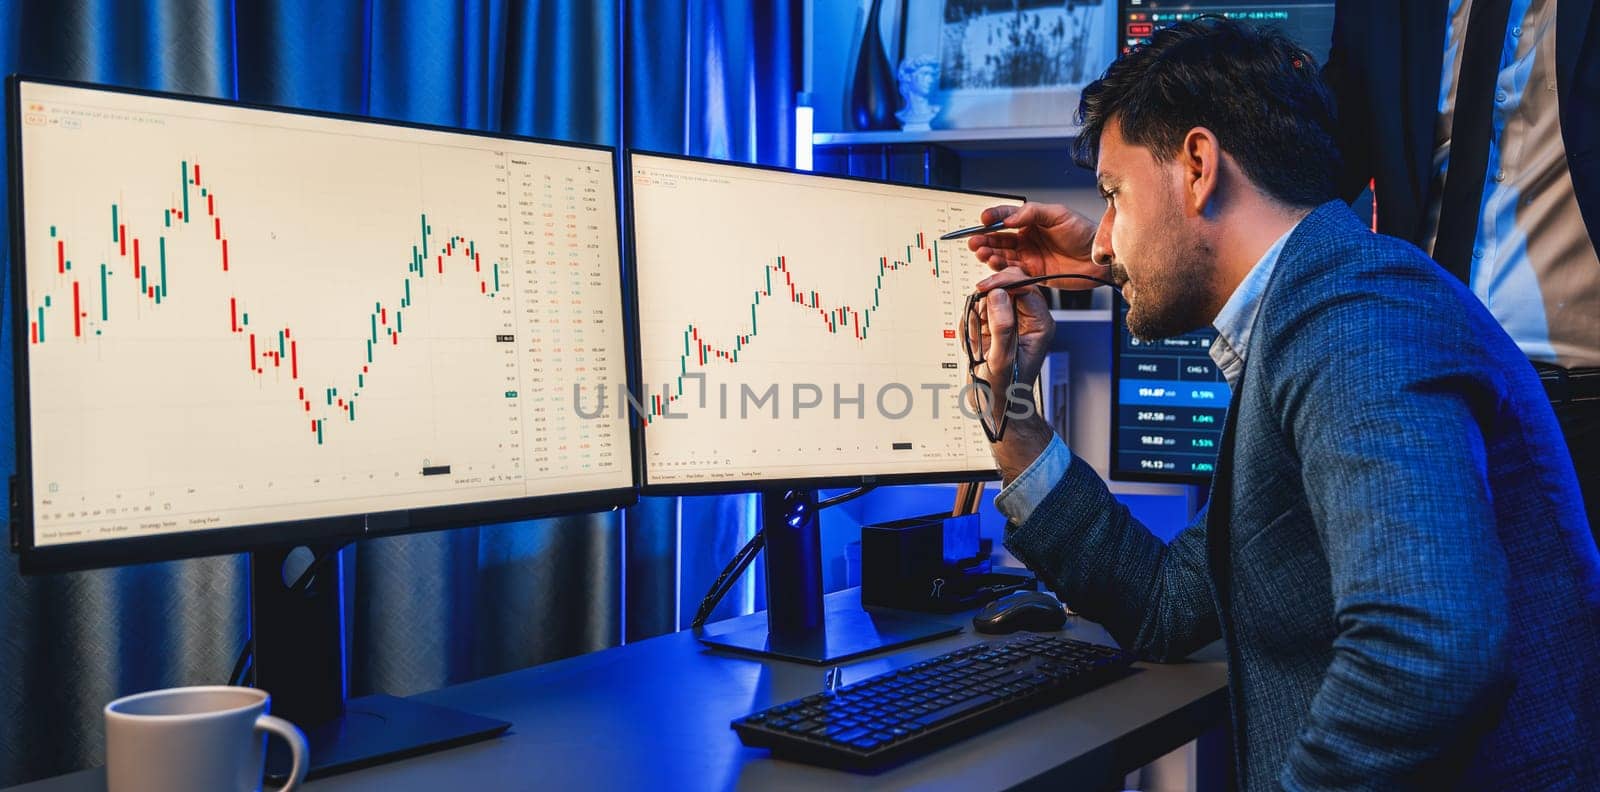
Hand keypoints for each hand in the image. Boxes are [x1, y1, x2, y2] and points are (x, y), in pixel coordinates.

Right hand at [967, 203, 1100, 286]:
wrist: (1099, 259)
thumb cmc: (1084, 233)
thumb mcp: (1059, 214)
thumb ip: (1032, 213)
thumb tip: (1010, 217)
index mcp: (1032, 221)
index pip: (1006, 217)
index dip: (993, 218)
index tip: (984, 220)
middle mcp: (1027, 239)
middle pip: (999, 239)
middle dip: (984, 240)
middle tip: (975, 241)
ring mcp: (1028, 257)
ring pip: (1002, 256)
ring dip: (990, 254)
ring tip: (982, 253)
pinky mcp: (1032, 274)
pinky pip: (1012, 273)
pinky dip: (1001, 271)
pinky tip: (994, 265)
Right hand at [970, 266, 1054, 426]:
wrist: (995, 406)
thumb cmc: (1004, 391)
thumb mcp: (1002, 360)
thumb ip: (1002, 326)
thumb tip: (998, 295)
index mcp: (1039, 325)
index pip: (1026, 287)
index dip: (1005, 283)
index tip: (985, 288)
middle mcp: (1028, 320)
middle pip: (1009, 287)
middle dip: (988, 301)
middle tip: (978, 318)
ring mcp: (1011, 322)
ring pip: (991, 298)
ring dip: (977, 316)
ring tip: (978, 342)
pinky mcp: (995, 326)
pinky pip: (979, 311)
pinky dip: (970, 324)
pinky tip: (975, 344)